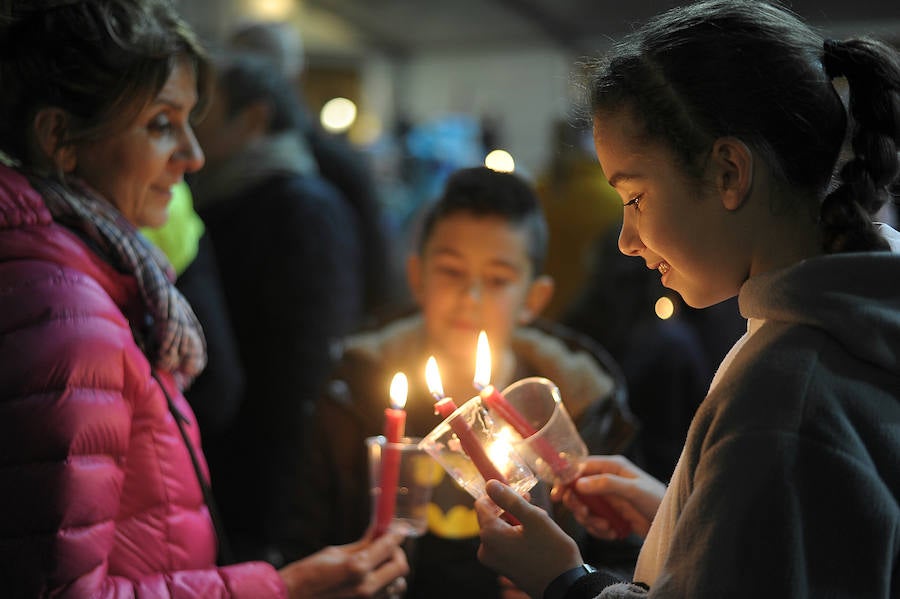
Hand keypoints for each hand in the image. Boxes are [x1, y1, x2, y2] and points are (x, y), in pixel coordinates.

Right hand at [277, 530, 408, 598]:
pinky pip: (385, 595)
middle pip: (400, 567)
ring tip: (377, 564)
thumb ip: (361, 545)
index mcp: (358, 567)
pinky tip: (370, 577)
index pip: (389, 546)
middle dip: (396, 553)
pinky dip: (383, 585)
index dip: (396, 535)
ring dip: (391, 571)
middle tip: (386, 546)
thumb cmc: (308, 573)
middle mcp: (366, 586)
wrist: (293, 597)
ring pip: (397, 583)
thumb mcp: (334, 552)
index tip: (399, 530)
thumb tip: (377, 532)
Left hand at [476, 480, 582, 598]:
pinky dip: (518, 535)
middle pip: (492, 516)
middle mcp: (486, 549)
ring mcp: (494, 560)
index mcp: (489, 535)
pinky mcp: (503, 567)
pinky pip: (505, 542)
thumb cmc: (552, 552)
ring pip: (501, 528)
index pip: (482, 503)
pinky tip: (537, 536)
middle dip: (512, 509)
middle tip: (535, 508)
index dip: (500, 495)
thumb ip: (510, 499)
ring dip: (518, 521)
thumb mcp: (534, 518)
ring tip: (540, 523)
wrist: (565, 587)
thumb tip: (490, 484)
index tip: (520, 493)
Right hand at [551, 455, 665, 538]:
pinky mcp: (610, 515)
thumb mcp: (633, 490)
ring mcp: (607, 499)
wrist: (671, 524)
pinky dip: (600, 530)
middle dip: (579, 505)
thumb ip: (607, 484)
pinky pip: (593, 522)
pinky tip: (613, 532)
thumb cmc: (657, 500)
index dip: (566, 478)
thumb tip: (579, 483)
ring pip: (584, 508)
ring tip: (606, 527)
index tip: (559, 493)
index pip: (580, 467)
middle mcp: (606, 481)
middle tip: (585, 514)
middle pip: (577, 490)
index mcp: (611, 467)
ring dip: (591, 521)